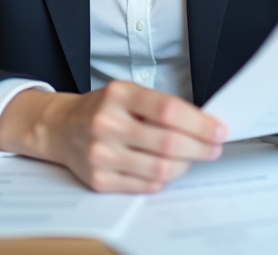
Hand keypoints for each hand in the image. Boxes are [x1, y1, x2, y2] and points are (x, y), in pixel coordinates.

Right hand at [0, 81, 226, 192]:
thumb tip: (204, 125)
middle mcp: (106, 124)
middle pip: (168, 143)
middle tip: (214, 148)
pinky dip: (163, 178)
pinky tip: (167, 169)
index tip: (219, 129)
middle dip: (200, 148)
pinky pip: (145, 185)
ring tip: (192, 158)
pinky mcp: (99, 179)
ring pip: (160, 168)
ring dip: (185, 165)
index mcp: (118, 95)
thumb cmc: (102, 108)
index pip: (168, 110)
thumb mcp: (127, 93)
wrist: (59, 127)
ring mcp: (100, 154)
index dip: (200, 123)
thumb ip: (160, 106)